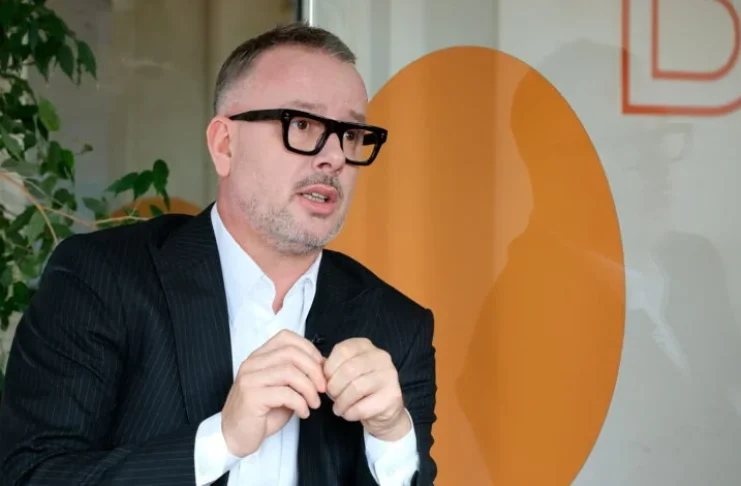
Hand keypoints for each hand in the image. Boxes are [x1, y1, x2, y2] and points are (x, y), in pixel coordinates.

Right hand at [221, 329, 325, 456]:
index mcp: (259, 357)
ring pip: (289, 372)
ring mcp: (249, 379)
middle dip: (314, 370)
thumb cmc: (262, 413)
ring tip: (314, 403)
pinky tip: (303, 412)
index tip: (321, 368)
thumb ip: (297, 374)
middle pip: (291, 353)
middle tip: (322, 388)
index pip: (286, 338)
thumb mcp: (282, 388)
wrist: (236, 437)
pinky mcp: (251, 397)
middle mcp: (252, 363)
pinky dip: (300, 403)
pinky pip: (285, 394)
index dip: (309, 350)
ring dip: (309, 388)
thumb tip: (322, 366)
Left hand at [324, 338, 410, 440]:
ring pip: (356, 388)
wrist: (384, 410)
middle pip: (348, 369)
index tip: (327, 380)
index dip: (329, 368)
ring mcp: (389, 376)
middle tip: (332, 396)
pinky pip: (363, 407)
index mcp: (366, 346)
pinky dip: (350, 413)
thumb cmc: (360, 389)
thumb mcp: (345, 372)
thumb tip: (317, 370)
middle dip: (334, 387)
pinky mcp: (392, 396)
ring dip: (341, 402)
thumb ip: (332, 367)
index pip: (342, 350)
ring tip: (339, 407)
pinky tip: (349, 413)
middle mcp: (380, 357)